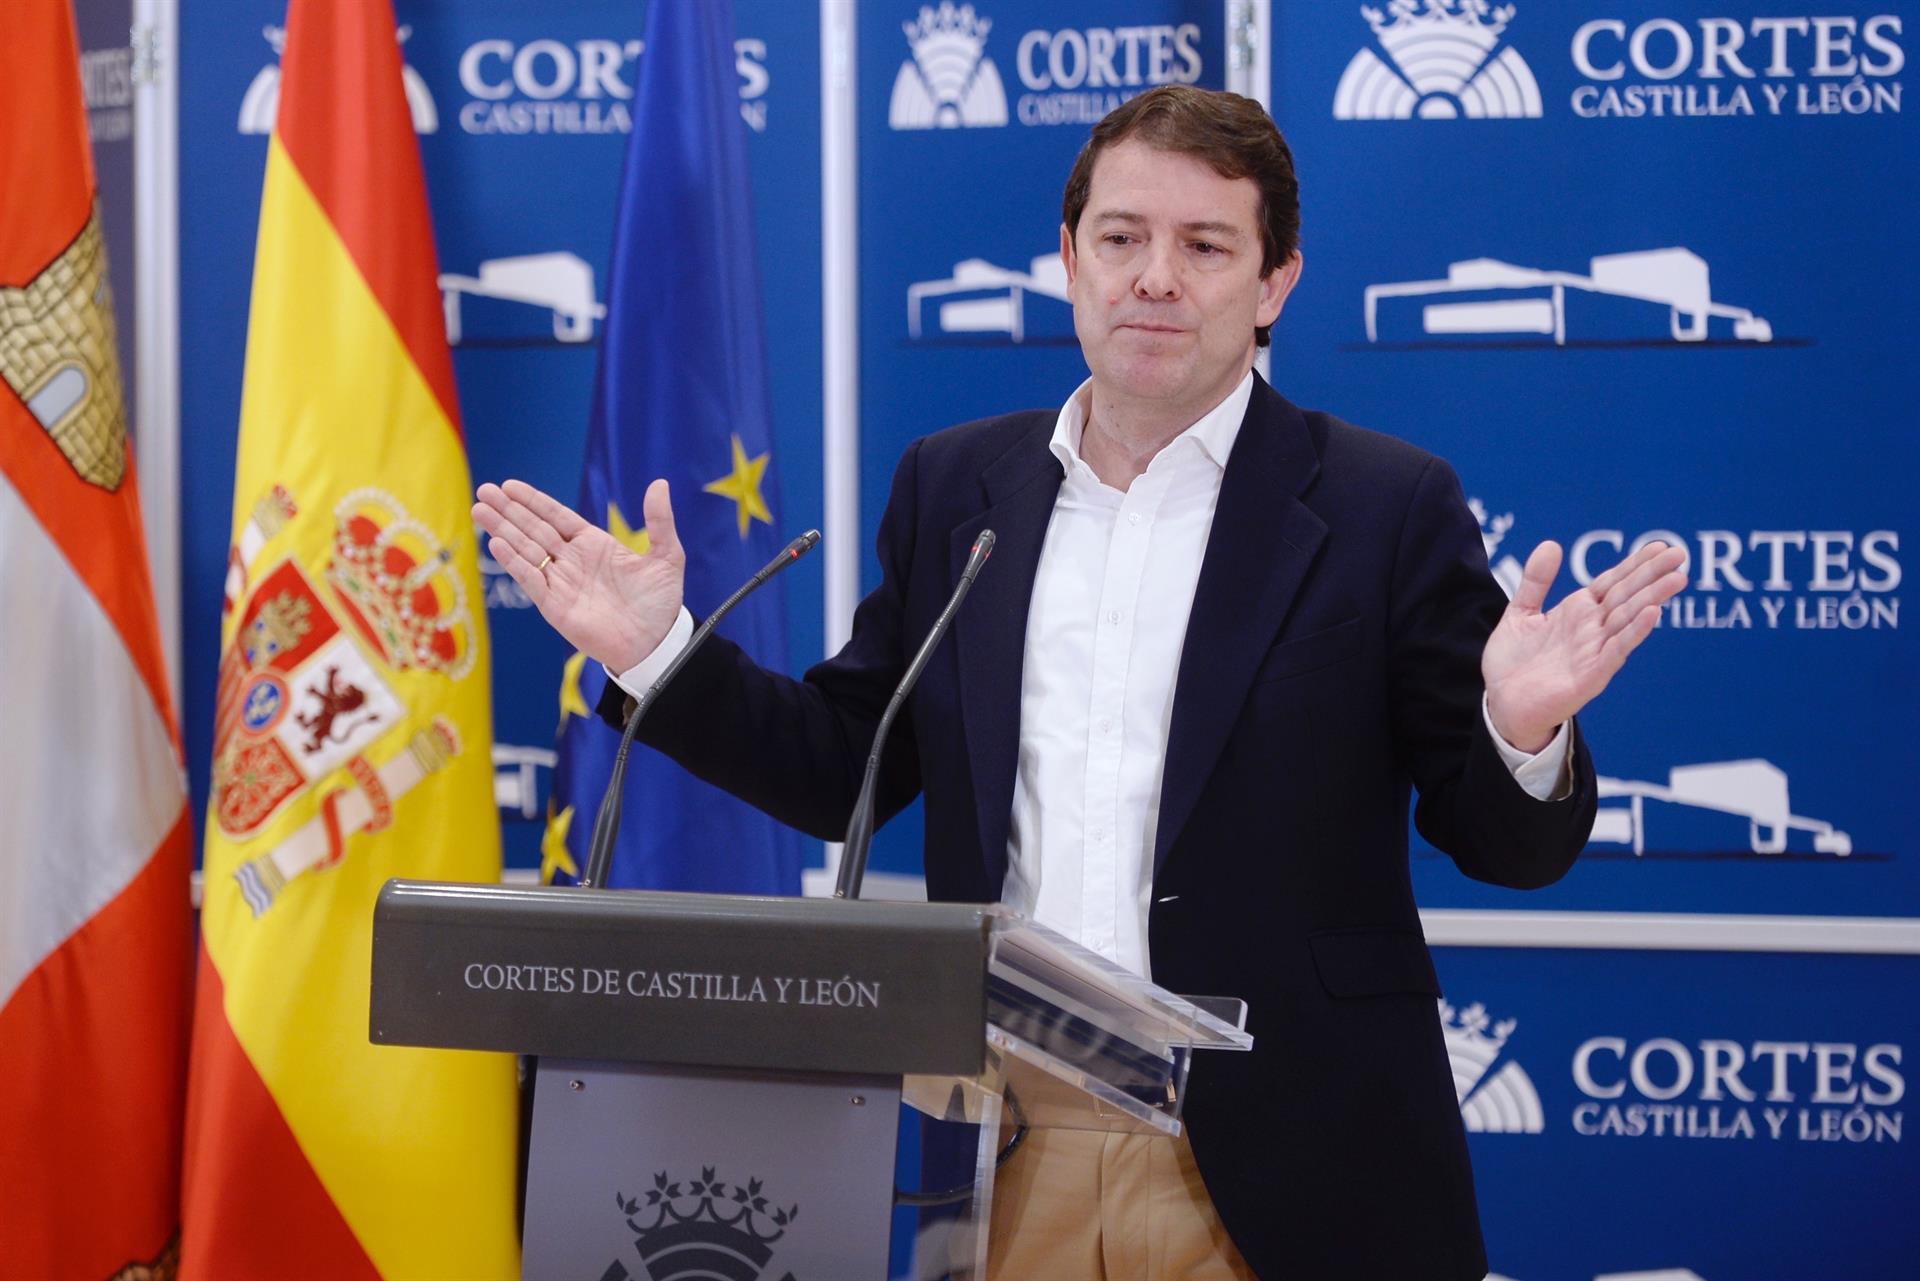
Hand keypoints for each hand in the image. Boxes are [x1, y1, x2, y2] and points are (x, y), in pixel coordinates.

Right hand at [472, 477, 683, 672]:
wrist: (657, 644)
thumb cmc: (661, 604)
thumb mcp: (667, 556)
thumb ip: (659, 521)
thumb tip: (660, 483)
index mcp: (594, 545)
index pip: (556, 516)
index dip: (533, 501)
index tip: (510, 485)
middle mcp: (572, 561)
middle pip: (534, 529)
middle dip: (509, 510)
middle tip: (484, 490)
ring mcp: (561, 583)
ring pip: (526, 550)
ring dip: (502, 531)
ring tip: (480, 510)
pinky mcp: (555, 606)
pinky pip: (531, 579)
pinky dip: (514, 562)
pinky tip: (496, 544)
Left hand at [1482, 539, 1687, 752]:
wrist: (1501, 703)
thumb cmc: (1513, 662)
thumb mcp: (1520, 612)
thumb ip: (1536, 581)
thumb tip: (1551, 544)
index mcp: (1578, 612)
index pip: (1612, 583)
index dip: (1634, 564)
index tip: (1659, 546)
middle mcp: (1591, 630)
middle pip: (1627, 596)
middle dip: (1653, 576)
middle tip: (1680, 554)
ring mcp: (1594, 652)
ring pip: (1628, 619)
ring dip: (1652, 598)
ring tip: (1677, 578)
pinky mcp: (1591, 676)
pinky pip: (1616, 650)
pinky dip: (1634, 632)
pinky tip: (1653, 613)